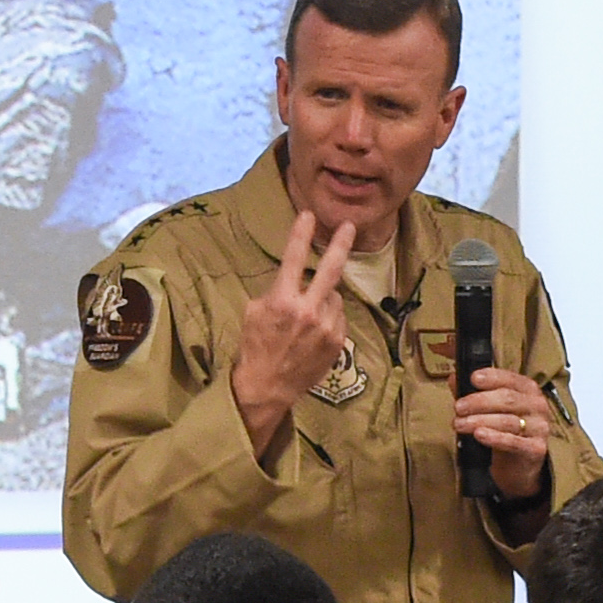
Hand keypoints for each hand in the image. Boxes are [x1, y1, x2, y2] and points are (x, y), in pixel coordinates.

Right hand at [232, 209, 357, 462]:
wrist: (268, 386)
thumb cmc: (255, 347)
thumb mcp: (254, 313)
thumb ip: (276, 292)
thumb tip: (293, 281)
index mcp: (282, 301)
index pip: (293, 258)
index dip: (300, 234)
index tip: (308, 215)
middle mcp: (308, 311)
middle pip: (330, 270)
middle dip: (340, 245)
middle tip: (349, 226)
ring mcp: (326, 327)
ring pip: (334, 297)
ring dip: (324, 298)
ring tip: (307, 315)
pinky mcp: (337, 342)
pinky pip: (338, 317)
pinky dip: (329, 317)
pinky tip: (314, 330)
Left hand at [456, 364, 559, 501]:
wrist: (518, 466)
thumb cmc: (504, 431)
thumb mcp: (489, 409)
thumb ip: (473, 393)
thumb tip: (453, 378)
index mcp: (528, 390)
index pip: (510, 379)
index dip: (491, 377)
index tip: (473, 379)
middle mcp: (537, 406)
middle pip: (507, 399)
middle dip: (478, 402)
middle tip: (458, 408)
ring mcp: (539, 427)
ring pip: (507, 420)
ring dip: (479, 421)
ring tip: (459, 424)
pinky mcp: (536, 449)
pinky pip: (514, 442)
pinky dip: (494, 438)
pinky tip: (479, 435)